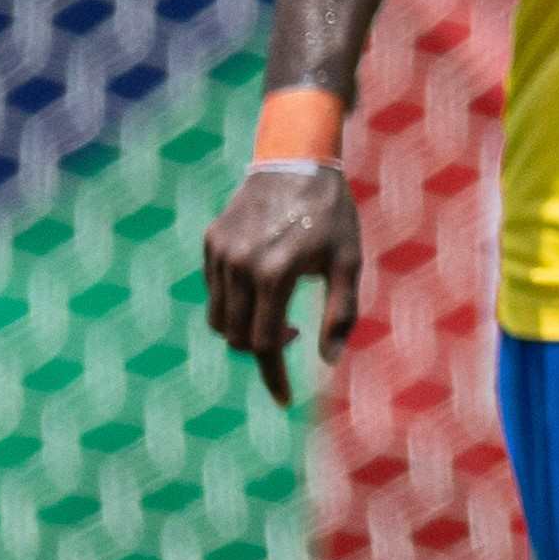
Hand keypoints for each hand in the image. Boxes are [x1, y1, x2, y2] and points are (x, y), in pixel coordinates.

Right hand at [199, 161, 367, 411]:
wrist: (297, 161)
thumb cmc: (332, 215)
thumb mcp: (348, 263)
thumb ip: (340, 314)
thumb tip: (327, 361)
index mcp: (276, 274)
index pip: (265, 344)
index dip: (274, 376)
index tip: (284, 398)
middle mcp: (240, 266)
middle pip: (237, 337)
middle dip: (261, 352)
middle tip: (292, 336)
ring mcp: (220, 253)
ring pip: (219, 318)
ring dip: (245, 329)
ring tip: (278, 314)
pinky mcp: (210, 242)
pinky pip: (214, 291)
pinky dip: (234, 303)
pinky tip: (262, 287)